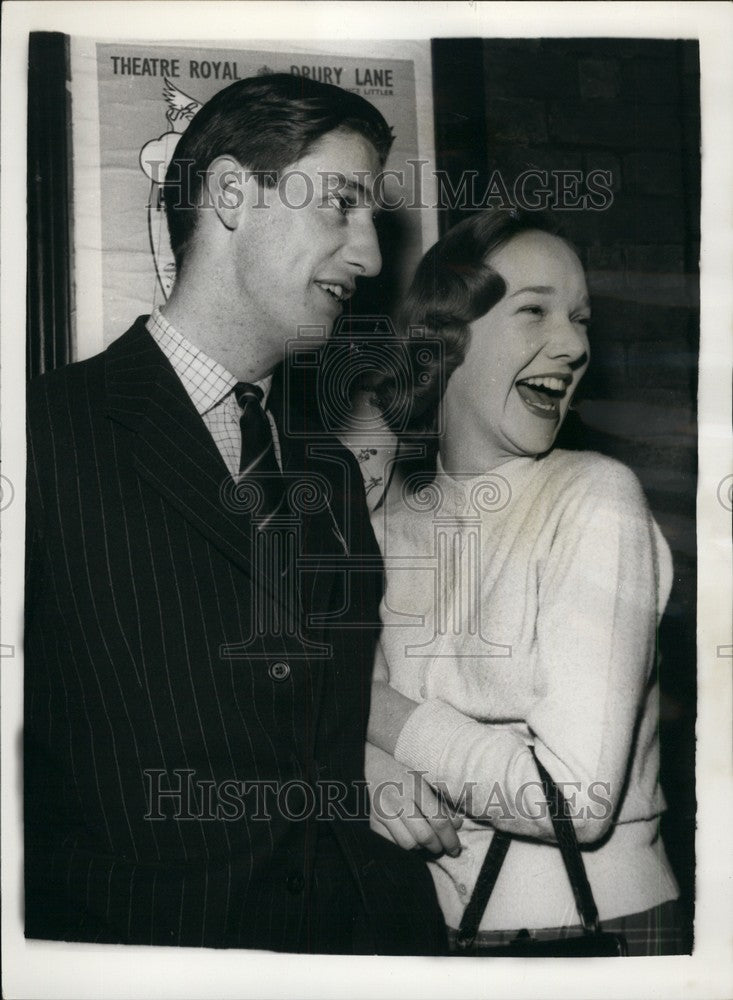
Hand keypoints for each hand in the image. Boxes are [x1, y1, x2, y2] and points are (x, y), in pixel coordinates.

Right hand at [365, 742, 462, 856]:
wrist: (375, 763)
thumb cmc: (407, 771)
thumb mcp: (427, 779)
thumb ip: (442, 802)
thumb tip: (457, 826)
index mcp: (415, 785)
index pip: (438, 820)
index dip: (450, 838)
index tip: (455, 848)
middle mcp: (397, 798)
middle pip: (424, 836)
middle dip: (438, 846)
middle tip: (443, 847)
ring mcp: (382, 811)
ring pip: (407, 844)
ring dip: (421, 847)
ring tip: (426, 841)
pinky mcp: (373, 820)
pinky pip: (391, 843)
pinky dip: (403, 845)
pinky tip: (409, 837)